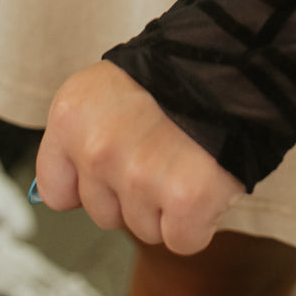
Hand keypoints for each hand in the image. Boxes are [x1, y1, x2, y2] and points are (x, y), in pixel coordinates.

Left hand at [35, 60, 244, 252]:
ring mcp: (140, 175)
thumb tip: (60, 194)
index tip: (118, 164)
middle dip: (135, 193)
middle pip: (105, 214)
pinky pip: (184, 239)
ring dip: (170, 203)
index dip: (93, 183)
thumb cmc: (177, 72)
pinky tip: (208, 177)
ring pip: (145, 228)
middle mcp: (98, 147)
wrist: (237, 56)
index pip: (58, 190)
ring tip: (190, 154)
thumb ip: (85, 137)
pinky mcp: (186, 200)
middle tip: (165, 148)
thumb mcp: (111, 89)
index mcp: (73, 115)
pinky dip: (201, 220)